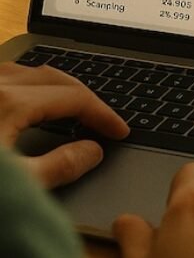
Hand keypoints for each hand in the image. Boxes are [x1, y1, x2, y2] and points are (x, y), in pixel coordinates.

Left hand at [0, 62, 128, 186]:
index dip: (103, 115)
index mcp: (8, 103)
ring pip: (28, 72)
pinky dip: (29, 85)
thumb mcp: (16, 185)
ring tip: (72, 108)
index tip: (119, 131)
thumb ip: (59, 167)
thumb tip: (92, 152)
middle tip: (103, 121)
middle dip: (86, 98)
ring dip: (57, 87)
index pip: (74, 98)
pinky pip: (7, 77)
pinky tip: (29, 101)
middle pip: (55, 78)